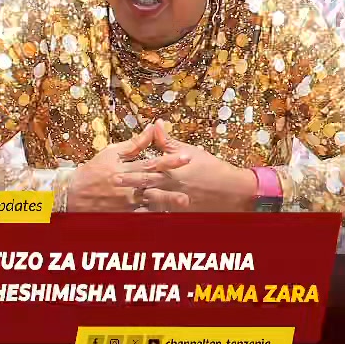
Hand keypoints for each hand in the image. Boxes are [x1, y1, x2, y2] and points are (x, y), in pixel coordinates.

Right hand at [66, 124, 189, 212]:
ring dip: (167, 200)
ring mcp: (125, 202)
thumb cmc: (93, 171)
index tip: (186, 156)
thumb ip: (134, 143)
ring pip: (149, 201)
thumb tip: (152, 127)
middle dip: (172, 180)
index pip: (151, 163)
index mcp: (125, 168)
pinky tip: (168, 216)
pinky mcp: (122, 214)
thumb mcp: (111, 153)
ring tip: (184, 201)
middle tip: (191, 179)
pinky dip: (153, 216)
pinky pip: (140, 216)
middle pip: (152, 182)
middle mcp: (127, 185)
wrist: (72, 194)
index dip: (168, 160)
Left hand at [117, 119, 256, 212]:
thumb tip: (154, 124)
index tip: (115, 171)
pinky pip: (162, 216)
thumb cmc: (211, 168)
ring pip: (151, 204)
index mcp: (172, 170)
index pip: (148, 170)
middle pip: (146, 187)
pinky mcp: (180, 213)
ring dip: (136, 204)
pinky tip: (139, 219)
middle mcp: (171, 186)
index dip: (131, 171)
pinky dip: (150, 216)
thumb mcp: (189, 151)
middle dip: (129, 186)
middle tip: (114, 185)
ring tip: (121, 205)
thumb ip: (168, 141)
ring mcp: (175, 201)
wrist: (230, 190)